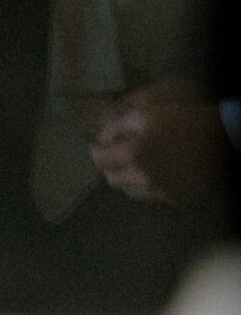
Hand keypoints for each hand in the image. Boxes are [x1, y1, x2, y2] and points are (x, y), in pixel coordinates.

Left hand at [88, 82, 230, 205]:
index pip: (100, 161)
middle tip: (113, 154)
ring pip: (130, 190)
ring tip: (134, 163)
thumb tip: (103, 139)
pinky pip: (151, 196)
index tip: (97, 145)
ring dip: (126, 178)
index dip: (95, 151)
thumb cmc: (180, 121)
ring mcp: (160, 193)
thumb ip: (117, 127)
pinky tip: (154, 172)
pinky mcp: (175, 200)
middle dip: (109, 166)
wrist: (218, 141)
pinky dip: (145, 185)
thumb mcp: (144, 114)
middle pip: (113, 180)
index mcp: (133, 155)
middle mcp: (143, 179)